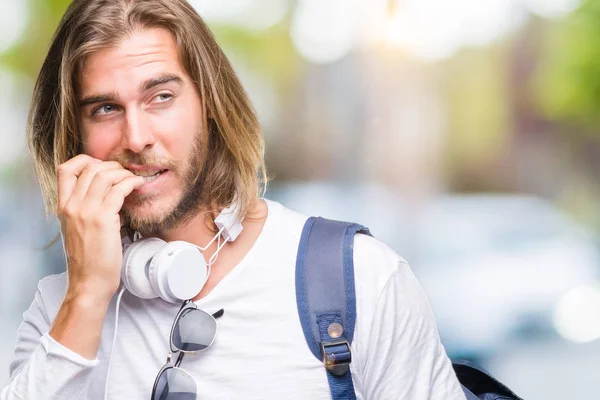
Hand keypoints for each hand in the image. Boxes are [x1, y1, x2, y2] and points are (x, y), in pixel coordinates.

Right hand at [57, 154, 144, 300]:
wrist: (89, 283)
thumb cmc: (89, 260)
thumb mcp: (80, 229)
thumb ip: (87, 210)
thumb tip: (109, 194)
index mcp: (63, 207)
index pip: (65, 169)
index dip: (85, 161)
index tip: (103, 167)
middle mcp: (71, 206)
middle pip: (89, 167)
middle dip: (111, 165)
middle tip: (125, 174)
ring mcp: (86, 211)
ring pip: (104, 174)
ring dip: (123, 173)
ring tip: (133, 180)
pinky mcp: (103, 219)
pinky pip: (119, 189)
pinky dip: (131, 183)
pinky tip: (138, 186)